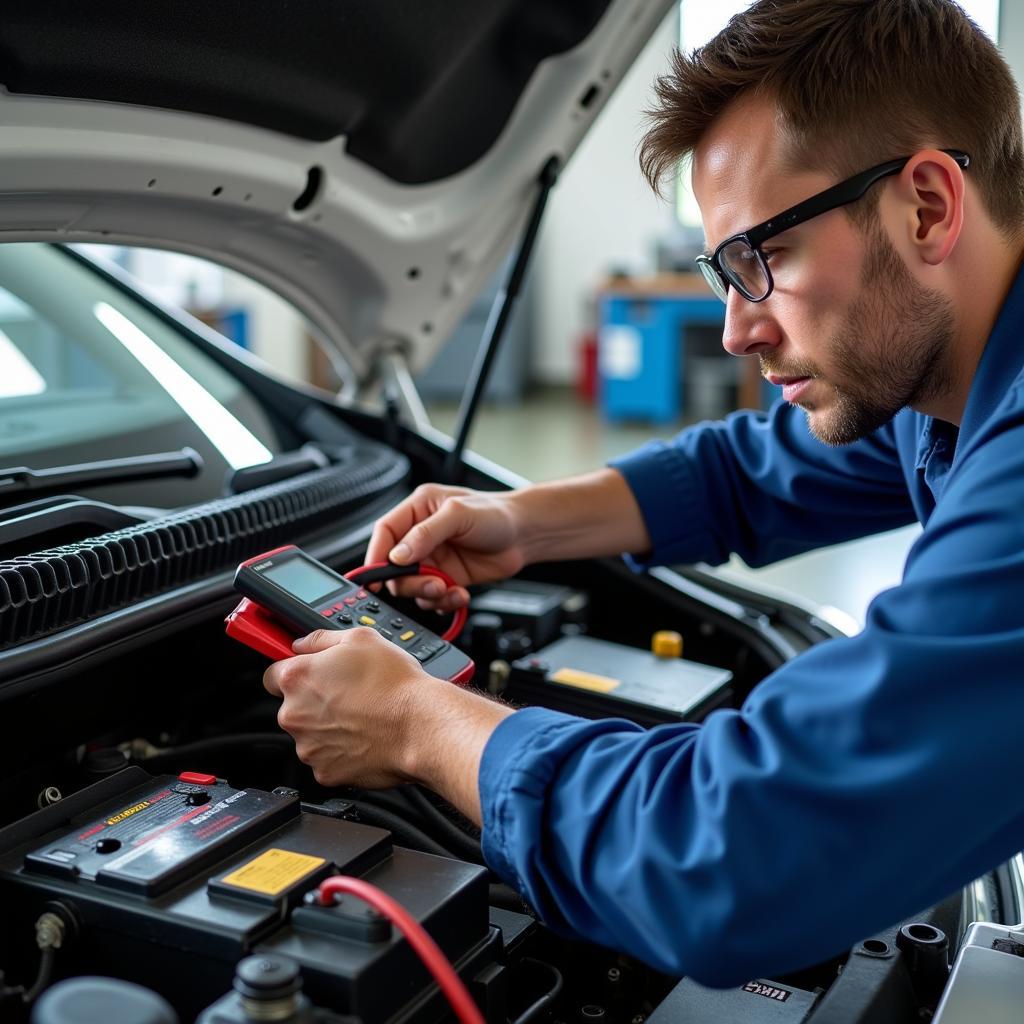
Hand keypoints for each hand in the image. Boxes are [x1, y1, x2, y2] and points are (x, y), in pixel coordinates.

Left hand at [263, 627, 514, 820]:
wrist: (420, 726)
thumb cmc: (395, 684)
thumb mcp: (361, 638)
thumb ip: (320, 639)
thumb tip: (302, 643)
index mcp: (297, 678)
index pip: (273, 674)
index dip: (294, 673)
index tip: (309, 676)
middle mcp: (295, 714)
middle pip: (293, 706)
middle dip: (315, 702)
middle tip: (348, 695)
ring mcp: (308, 747)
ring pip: (311, 735)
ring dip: (328, 727)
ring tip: (362, 716)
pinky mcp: (325, 772)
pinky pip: (327, 759)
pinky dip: (342, 751)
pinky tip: (364, 737)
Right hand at [365, 484, 526, 611]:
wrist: (526, 534)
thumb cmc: (497, 514)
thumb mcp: (458, 515)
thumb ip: (425, 534)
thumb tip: (398, 555)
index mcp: (418, 510)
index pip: (385, 533)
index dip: (376, 556)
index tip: (376, 578)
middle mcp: (422, 535)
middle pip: (395, 567)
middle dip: (410, 582)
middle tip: (431, 584)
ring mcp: (434, 559)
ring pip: (412, 587)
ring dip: (429, 594)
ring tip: (449, 589)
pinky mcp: (447, 578)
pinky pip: (433, 597)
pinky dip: (443, 602)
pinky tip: (460, 594)